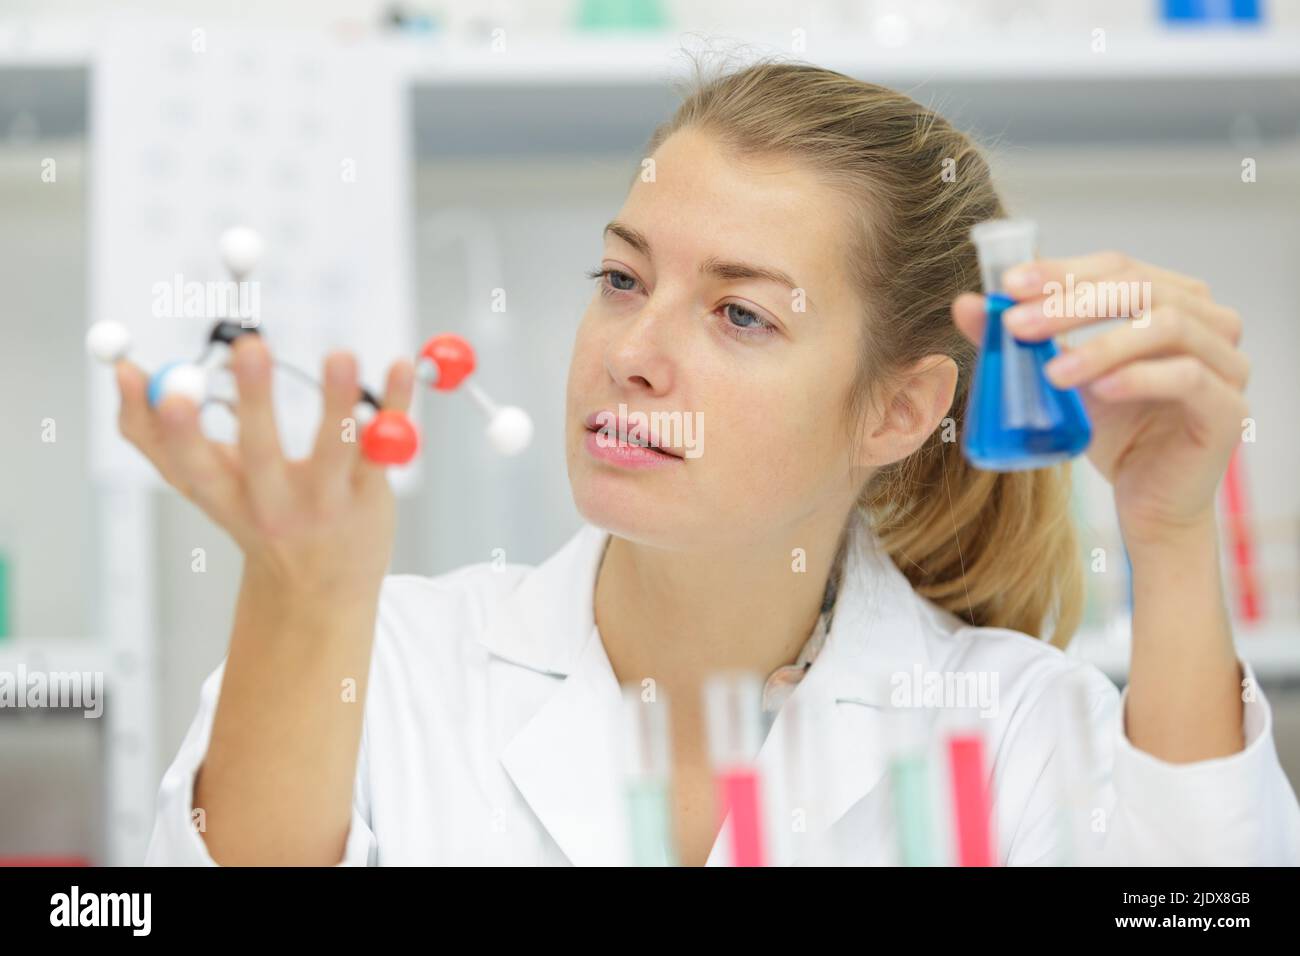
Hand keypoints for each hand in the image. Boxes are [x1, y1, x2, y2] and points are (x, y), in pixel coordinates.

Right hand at [115, 335, 414, 598]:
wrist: (320, 592)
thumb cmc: (254, 516)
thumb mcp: (203, 486)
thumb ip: (153, 433)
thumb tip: (119, 368)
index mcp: (224, 499)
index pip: (191, 468)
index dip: (177, 432)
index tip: (172, 389)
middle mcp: (275, 506)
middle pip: (265, 455)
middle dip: (255, 402)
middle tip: (251, 346)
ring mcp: (329, 501)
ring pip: (337, 451)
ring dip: (338, 400)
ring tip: (339, 354)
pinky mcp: (375, 493)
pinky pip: (387, 442)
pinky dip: (397, 400)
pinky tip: (402, 365)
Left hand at [952, 251, 1248, 546]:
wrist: (1147, 500)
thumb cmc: (1112, 430)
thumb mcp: (1059, 377)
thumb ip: (1021, 338)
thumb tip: (966, 302)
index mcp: (1174, 299)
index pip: (1117, 266)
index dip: (1062, 270)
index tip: (1007, 287)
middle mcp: (1210, 322)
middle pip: (1141, 287)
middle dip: (1071, 303)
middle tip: (1017, 326)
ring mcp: (1227, 364)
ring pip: (1167, 325)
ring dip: (1101, 344)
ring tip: (1050, 372)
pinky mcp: (1229, 410)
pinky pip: (1187, 378)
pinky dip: (1138, 377)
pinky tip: (1098, 390)